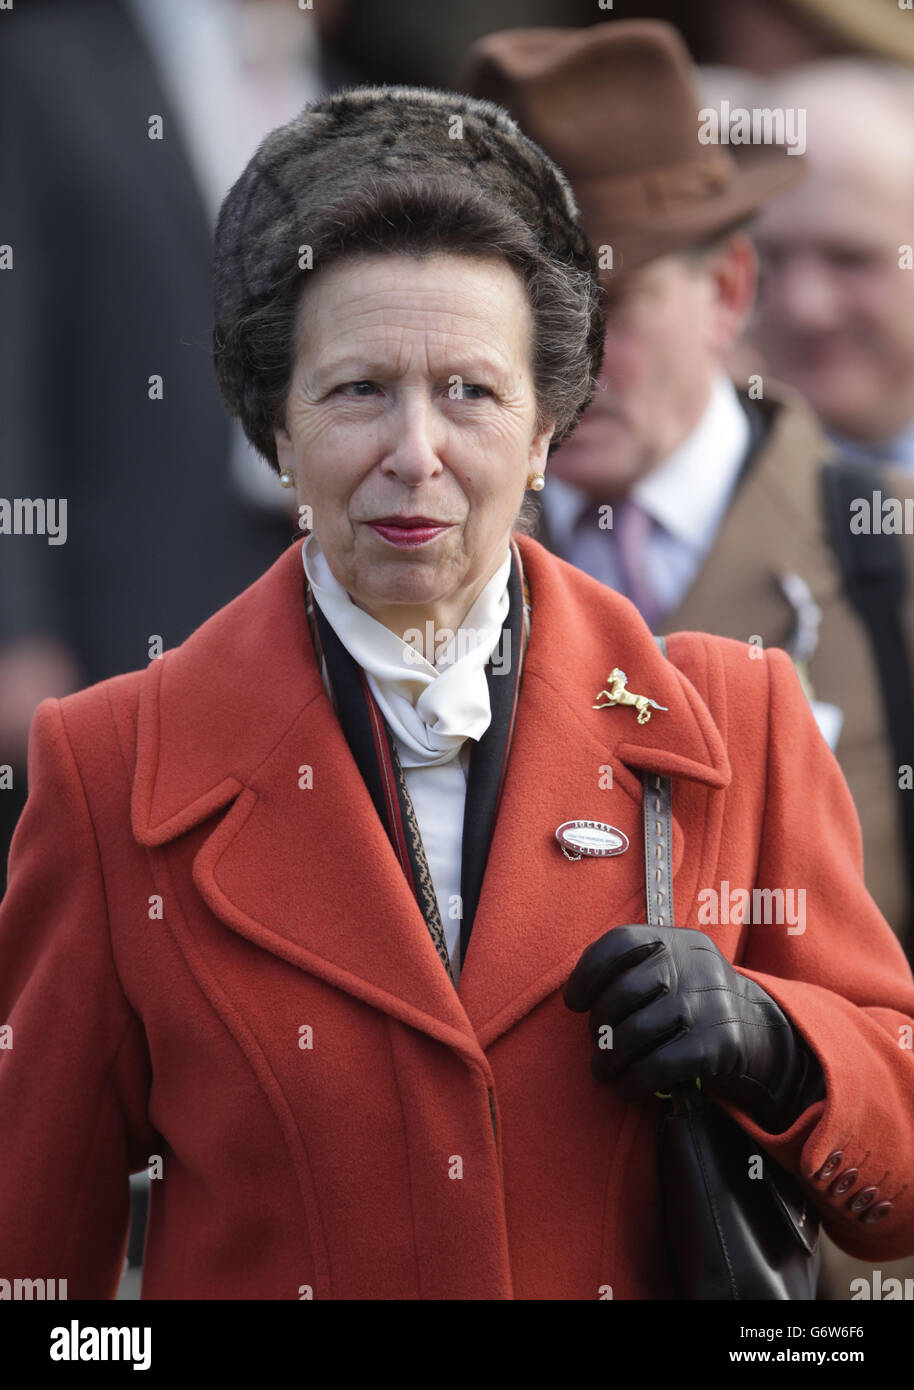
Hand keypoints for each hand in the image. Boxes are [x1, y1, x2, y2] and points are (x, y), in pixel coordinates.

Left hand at [563, 923, 817, 1123]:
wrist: (764, 1036)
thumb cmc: (697, 1006)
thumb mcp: (674, 973)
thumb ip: (633, 971)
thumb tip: (577, 993)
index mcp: (678, 942)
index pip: (621, 942)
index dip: (588, 972)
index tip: (575, 1001)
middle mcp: (695, 965)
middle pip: (624, 992)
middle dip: (600, 1026)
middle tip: (597, 1045)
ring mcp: (710, 1003)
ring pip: (638, 1032)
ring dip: (611, 1059)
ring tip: (604, 1071)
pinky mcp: (719, 1044)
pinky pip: (660, 1064)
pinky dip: (635, 1081)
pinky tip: (627, 1089)